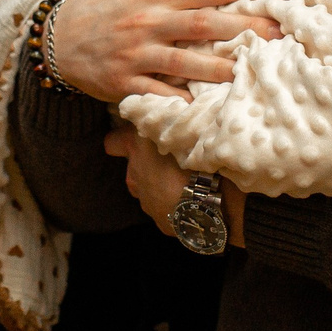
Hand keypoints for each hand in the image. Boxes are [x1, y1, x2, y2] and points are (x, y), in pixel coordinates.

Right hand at [46, 0, 292, 102]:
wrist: (59, 37)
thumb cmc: (109, 4)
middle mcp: (150, 17)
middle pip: (207, 20)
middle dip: (247, 25)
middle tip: (281, 32)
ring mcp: (138, 51)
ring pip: (185, 59)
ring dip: (218, 66)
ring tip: (246, 70)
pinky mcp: (125, 81)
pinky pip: (156, 93)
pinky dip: (176, 100)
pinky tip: (199, 106)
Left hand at [105, 127, 244, 245]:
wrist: (218, 197)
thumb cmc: (203, 152)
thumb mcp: (184, 125)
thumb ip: (170, 119)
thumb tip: (167, 109)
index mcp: (136, 146)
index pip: (113, 141)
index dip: (122, 140)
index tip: (136, 138)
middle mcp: (135, 173)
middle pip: (133, 168)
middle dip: (145, 165)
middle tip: (170, 159)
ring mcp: (147, 200)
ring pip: (147, 191)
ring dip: (160, 185)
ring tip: (185, 181)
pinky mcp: (162, 220)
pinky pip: (165, 210)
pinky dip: (176, 204)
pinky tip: (194, 198)